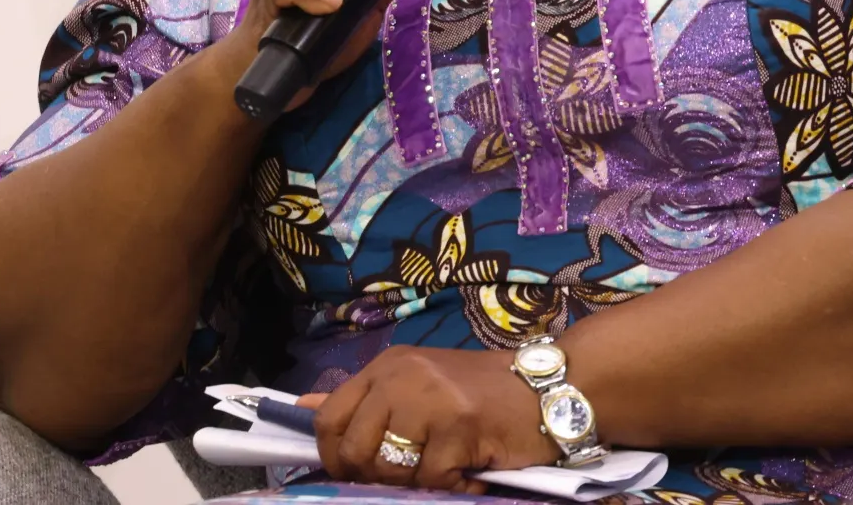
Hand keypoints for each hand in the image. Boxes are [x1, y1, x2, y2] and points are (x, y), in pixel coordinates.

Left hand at [298, 345, 552, 489]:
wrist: (550, 387)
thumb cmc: (481, 392)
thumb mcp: (416, 385)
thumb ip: (362, 399)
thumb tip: (302, 406)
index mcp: (388, 366)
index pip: (329, 418)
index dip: (336, 455)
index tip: (359, 471)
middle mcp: (402, 377)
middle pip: (355, 451)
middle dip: (378, 476)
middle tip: (416, 471)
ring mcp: (431, 399)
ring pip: (391, 470)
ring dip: (420, 481)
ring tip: (449, 464)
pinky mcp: (459, 425)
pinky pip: (434, 479)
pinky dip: (455, 484)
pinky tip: (472, 468)